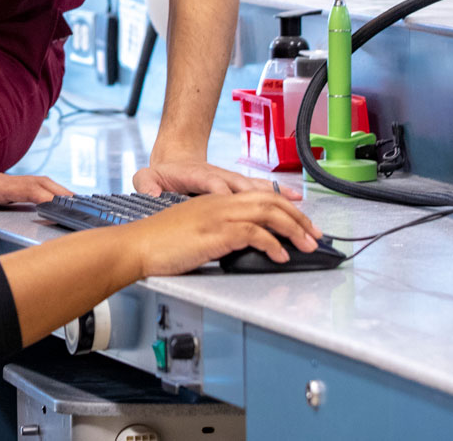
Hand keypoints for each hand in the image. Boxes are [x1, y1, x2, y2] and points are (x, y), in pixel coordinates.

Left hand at [0, 164, 71, 260]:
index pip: (24, 188)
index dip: (44, 195)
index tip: (63, 205)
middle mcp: (0, 180)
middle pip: (38, 181)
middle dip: (61, 192)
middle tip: (82, 206)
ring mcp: (3, 181)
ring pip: (37, 182)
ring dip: (57, 190)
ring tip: (77, 206)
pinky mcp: (2, 185)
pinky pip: (29, 187)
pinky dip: (46, 192)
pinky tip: (54, 204)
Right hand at [124, 191, 322, 277]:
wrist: (137, 244)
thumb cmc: (160, 242)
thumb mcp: (195, 232)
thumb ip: (219, 232)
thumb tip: (245, 246)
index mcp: (216, 201)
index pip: (260, 196)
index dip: (287, 208)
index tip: (303, 224)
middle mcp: (220, 203)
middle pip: (270, 201)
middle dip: (299, 218)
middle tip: (315, 235)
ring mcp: (218, 216)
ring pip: (267, 213)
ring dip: (293, 229)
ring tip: (307, 245)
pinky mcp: (215, 232)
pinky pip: (253, 233)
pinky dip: (272, 244)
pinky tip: (279, 256)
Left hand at [133, 157, 296, 197]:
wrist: (175, 159)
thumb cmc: (164, 173)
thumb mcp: (147, 177)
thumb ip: (147, 184)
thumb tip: (152, 192)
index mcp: (198, 175)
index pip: (213, 183)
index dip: (224, 193)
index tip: (234, 205)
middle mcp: (220, 176)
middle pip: (245, 187)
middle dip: (264, 202)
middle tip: (282, 219)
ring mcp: (232, 179)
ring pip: (259, 189)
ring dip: (281, 202)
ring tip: (300, 213)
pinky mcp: (240, 186)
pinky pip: (264, 190)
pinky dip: (282, 196)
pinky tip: (298, 202)